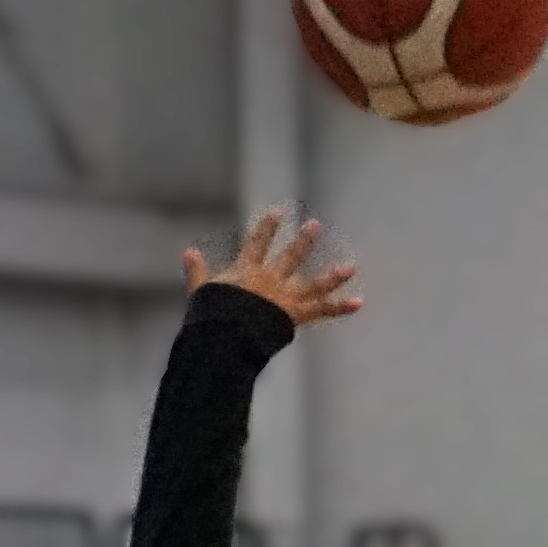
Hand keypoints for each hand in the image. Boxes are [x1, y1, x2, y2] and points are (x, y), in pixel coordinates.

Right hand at [191, 206, 362, 330]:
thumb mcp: (202, 292)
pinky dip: (340, 308)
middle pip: (290, 256)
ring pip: (314, 283)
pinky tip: (359, 303)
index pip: (258, 242)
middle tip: (315, 226)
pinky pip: (322, 310)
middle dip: (303, 241)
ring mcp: (286, 297)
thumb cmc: (211, 316)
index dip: (268, 227)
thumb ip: (197, 272)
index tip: (278, 213)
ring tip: (352, 267)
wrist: (226, 334)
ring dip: (333, 275)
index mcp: (248, 271)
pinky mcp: (296, 314)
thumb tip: (188, 252)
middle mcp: (271, 279)